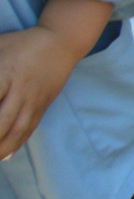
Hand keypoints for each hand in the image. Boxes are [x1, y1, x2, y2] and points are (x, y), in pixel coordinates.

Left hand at [0, 0, 111, 159]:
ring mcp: (35, 99)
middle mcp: (21, 90)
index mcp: (6, 73)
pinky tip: (7, 155)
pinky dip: (18, 143)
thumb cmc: (22, 42)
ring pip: (18, 129)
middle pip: (3, 121)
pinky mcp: (43, 104)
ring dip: (2, 148)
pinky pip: (30, 127)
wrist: (62, 42)